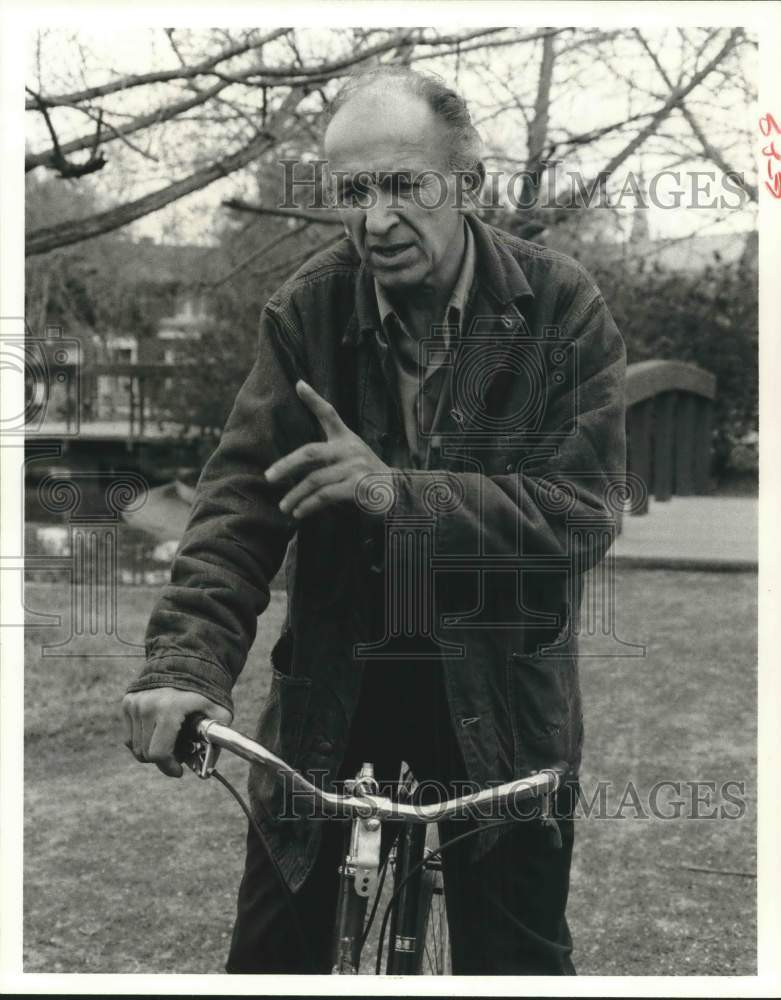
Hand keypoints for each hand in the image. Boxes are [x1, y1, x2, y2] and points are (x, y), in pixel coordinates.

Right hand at [122, 688, 231, 777]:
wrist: (186, 661)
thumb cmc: (205, 690)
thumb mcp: (219, 712)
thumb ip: (216, 738)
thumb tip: (207, 768)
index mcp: (169, 708)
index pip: (158, 752)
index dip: (169, 767)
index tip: (179, 771)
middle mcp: (147, 706)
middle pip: (145, 753)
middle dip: (163, 760)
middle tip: (178, 755)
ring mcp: (134, 703)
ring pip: (135, 746)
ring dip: (151, 750)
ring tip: (171, 741)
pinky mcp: (128, 702)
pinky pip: (129, 735)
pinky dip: (142, 740)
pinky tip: (159, 733)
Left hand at [265, 380, 390, 519]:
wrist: (398, 495)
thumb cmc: (367, 477)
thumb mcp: (351, 458)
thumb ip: (328, 455)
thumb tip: (293, 465)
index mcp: (346, 439)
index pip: (330, 414)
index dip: (314, 399)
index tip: (299, 384)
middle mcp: (349, 449)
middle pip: (310, 453)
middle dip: (285, 465)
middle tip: (269, 477)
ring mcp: (354, 468)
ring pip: (314, 480)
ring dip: (295, 495)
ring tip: (283, 506)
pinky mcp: (357, 487)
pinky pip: (325, 495)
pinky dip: (308, 505)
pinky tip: (299, 513)